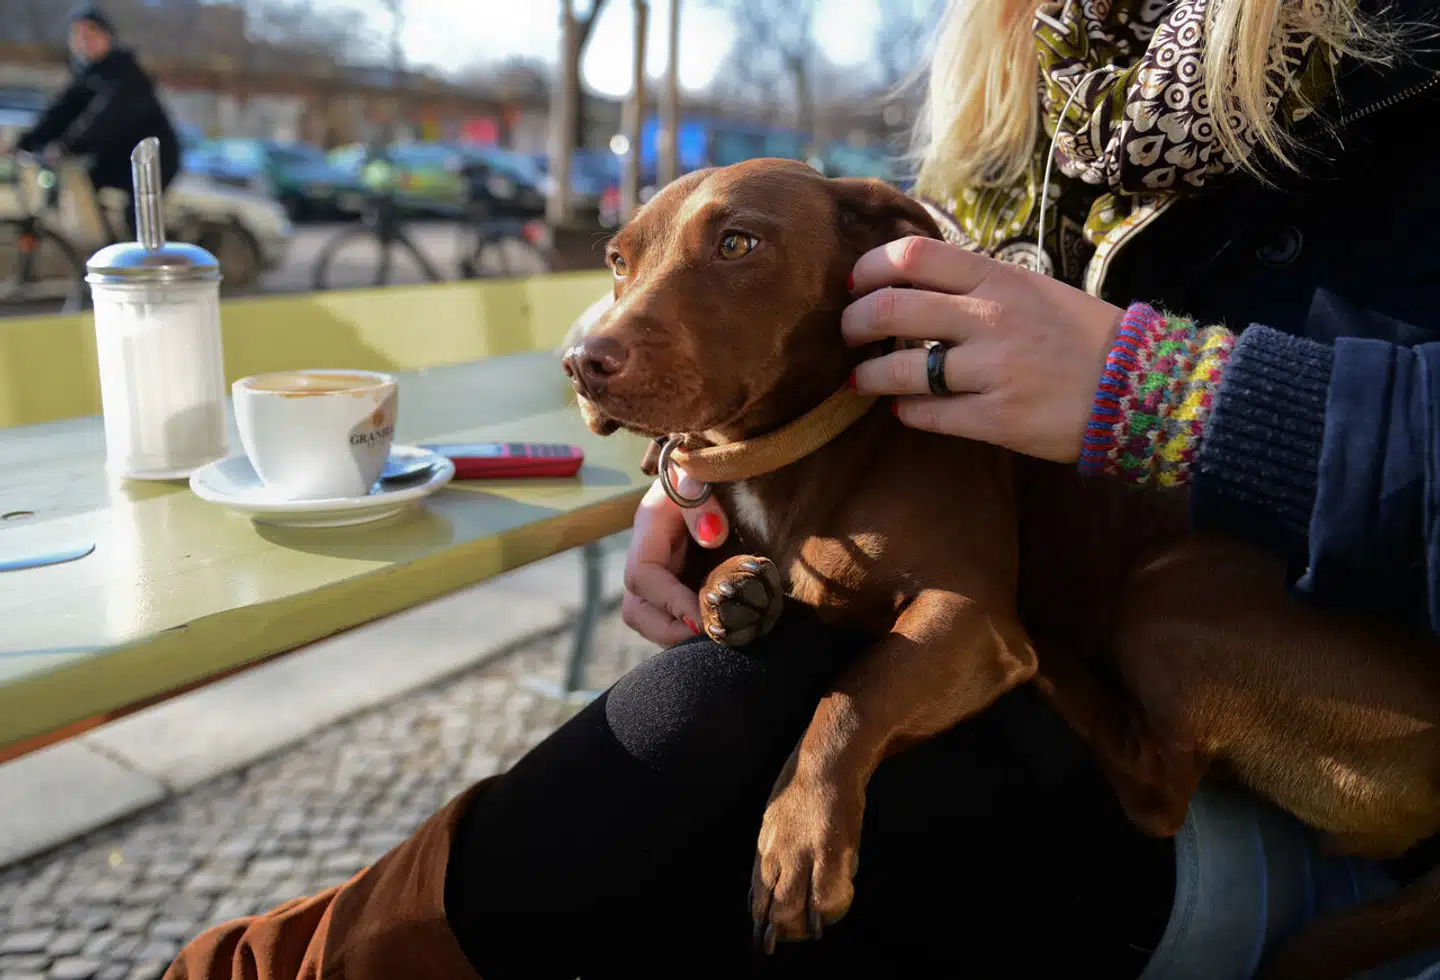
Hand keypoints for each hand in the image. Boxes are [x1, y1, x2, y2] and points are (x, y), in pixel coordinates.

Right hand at [621, 465, 731, 646]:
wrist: (704, 471)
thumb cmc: (700, 468)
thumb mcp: (697, 472)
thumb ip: (700, 498)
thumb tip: (712, 535)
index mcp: (647, 530)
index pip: (642, 577)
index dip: (670, 601)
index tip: (705, 616)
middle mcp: (646, 558)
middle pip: (637, 611)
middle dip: (669, 631)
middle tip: (711, 638)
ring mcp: (659, 576)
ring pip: (653, 620)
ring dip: (681, 635)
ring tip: (719, 637)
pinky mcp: (676, 586)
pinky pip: (674, 618)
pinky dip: (693, 628)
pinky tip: (722, 628)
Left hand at [842, 237, 1124, 462]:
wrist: (1139, 385)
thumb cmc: (1080, 335)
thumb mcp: (1031, 289)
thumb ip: (976, 284)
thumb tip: (912, 282)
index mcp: (998, 279)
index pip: (912, 256)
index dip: (870, 267)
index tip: (855, 283)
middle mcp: (990, 318)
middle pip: (891, 309)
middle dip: (853, 323)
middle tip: (847, 333)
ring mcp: (992, 370)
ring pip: (899, 370)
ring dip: (867, 376)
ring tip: (861, 380)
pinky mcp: (997, 418)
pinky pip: (926, 414)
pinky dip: (905, 411)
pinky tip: (904, 408)